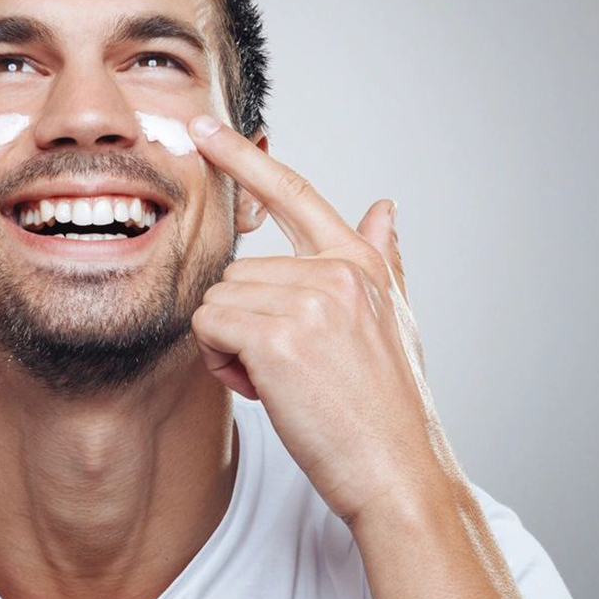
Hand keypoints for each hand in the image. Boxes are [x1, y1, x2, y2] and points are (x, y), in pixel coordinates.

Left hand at [187, 115, 456, 527]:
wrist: (397, 471)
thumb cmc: (388, 404)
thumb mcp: (396, 320)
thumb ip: (383, 259)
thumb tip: (385, 205)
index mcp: (359, 261)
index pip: (294, 192)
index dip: (243, 157)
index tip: (202, 126)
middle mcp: (336, 269)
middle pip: (236, 273)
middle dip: (242, 323)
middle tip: (284, 366)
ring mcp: (309, 299)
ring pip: (217, 302)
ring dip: (230, 346)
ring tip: (280, 380)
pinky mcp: (278, 336)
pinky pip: (208, 327)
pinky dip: (220, 362)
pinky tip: (262, 388)